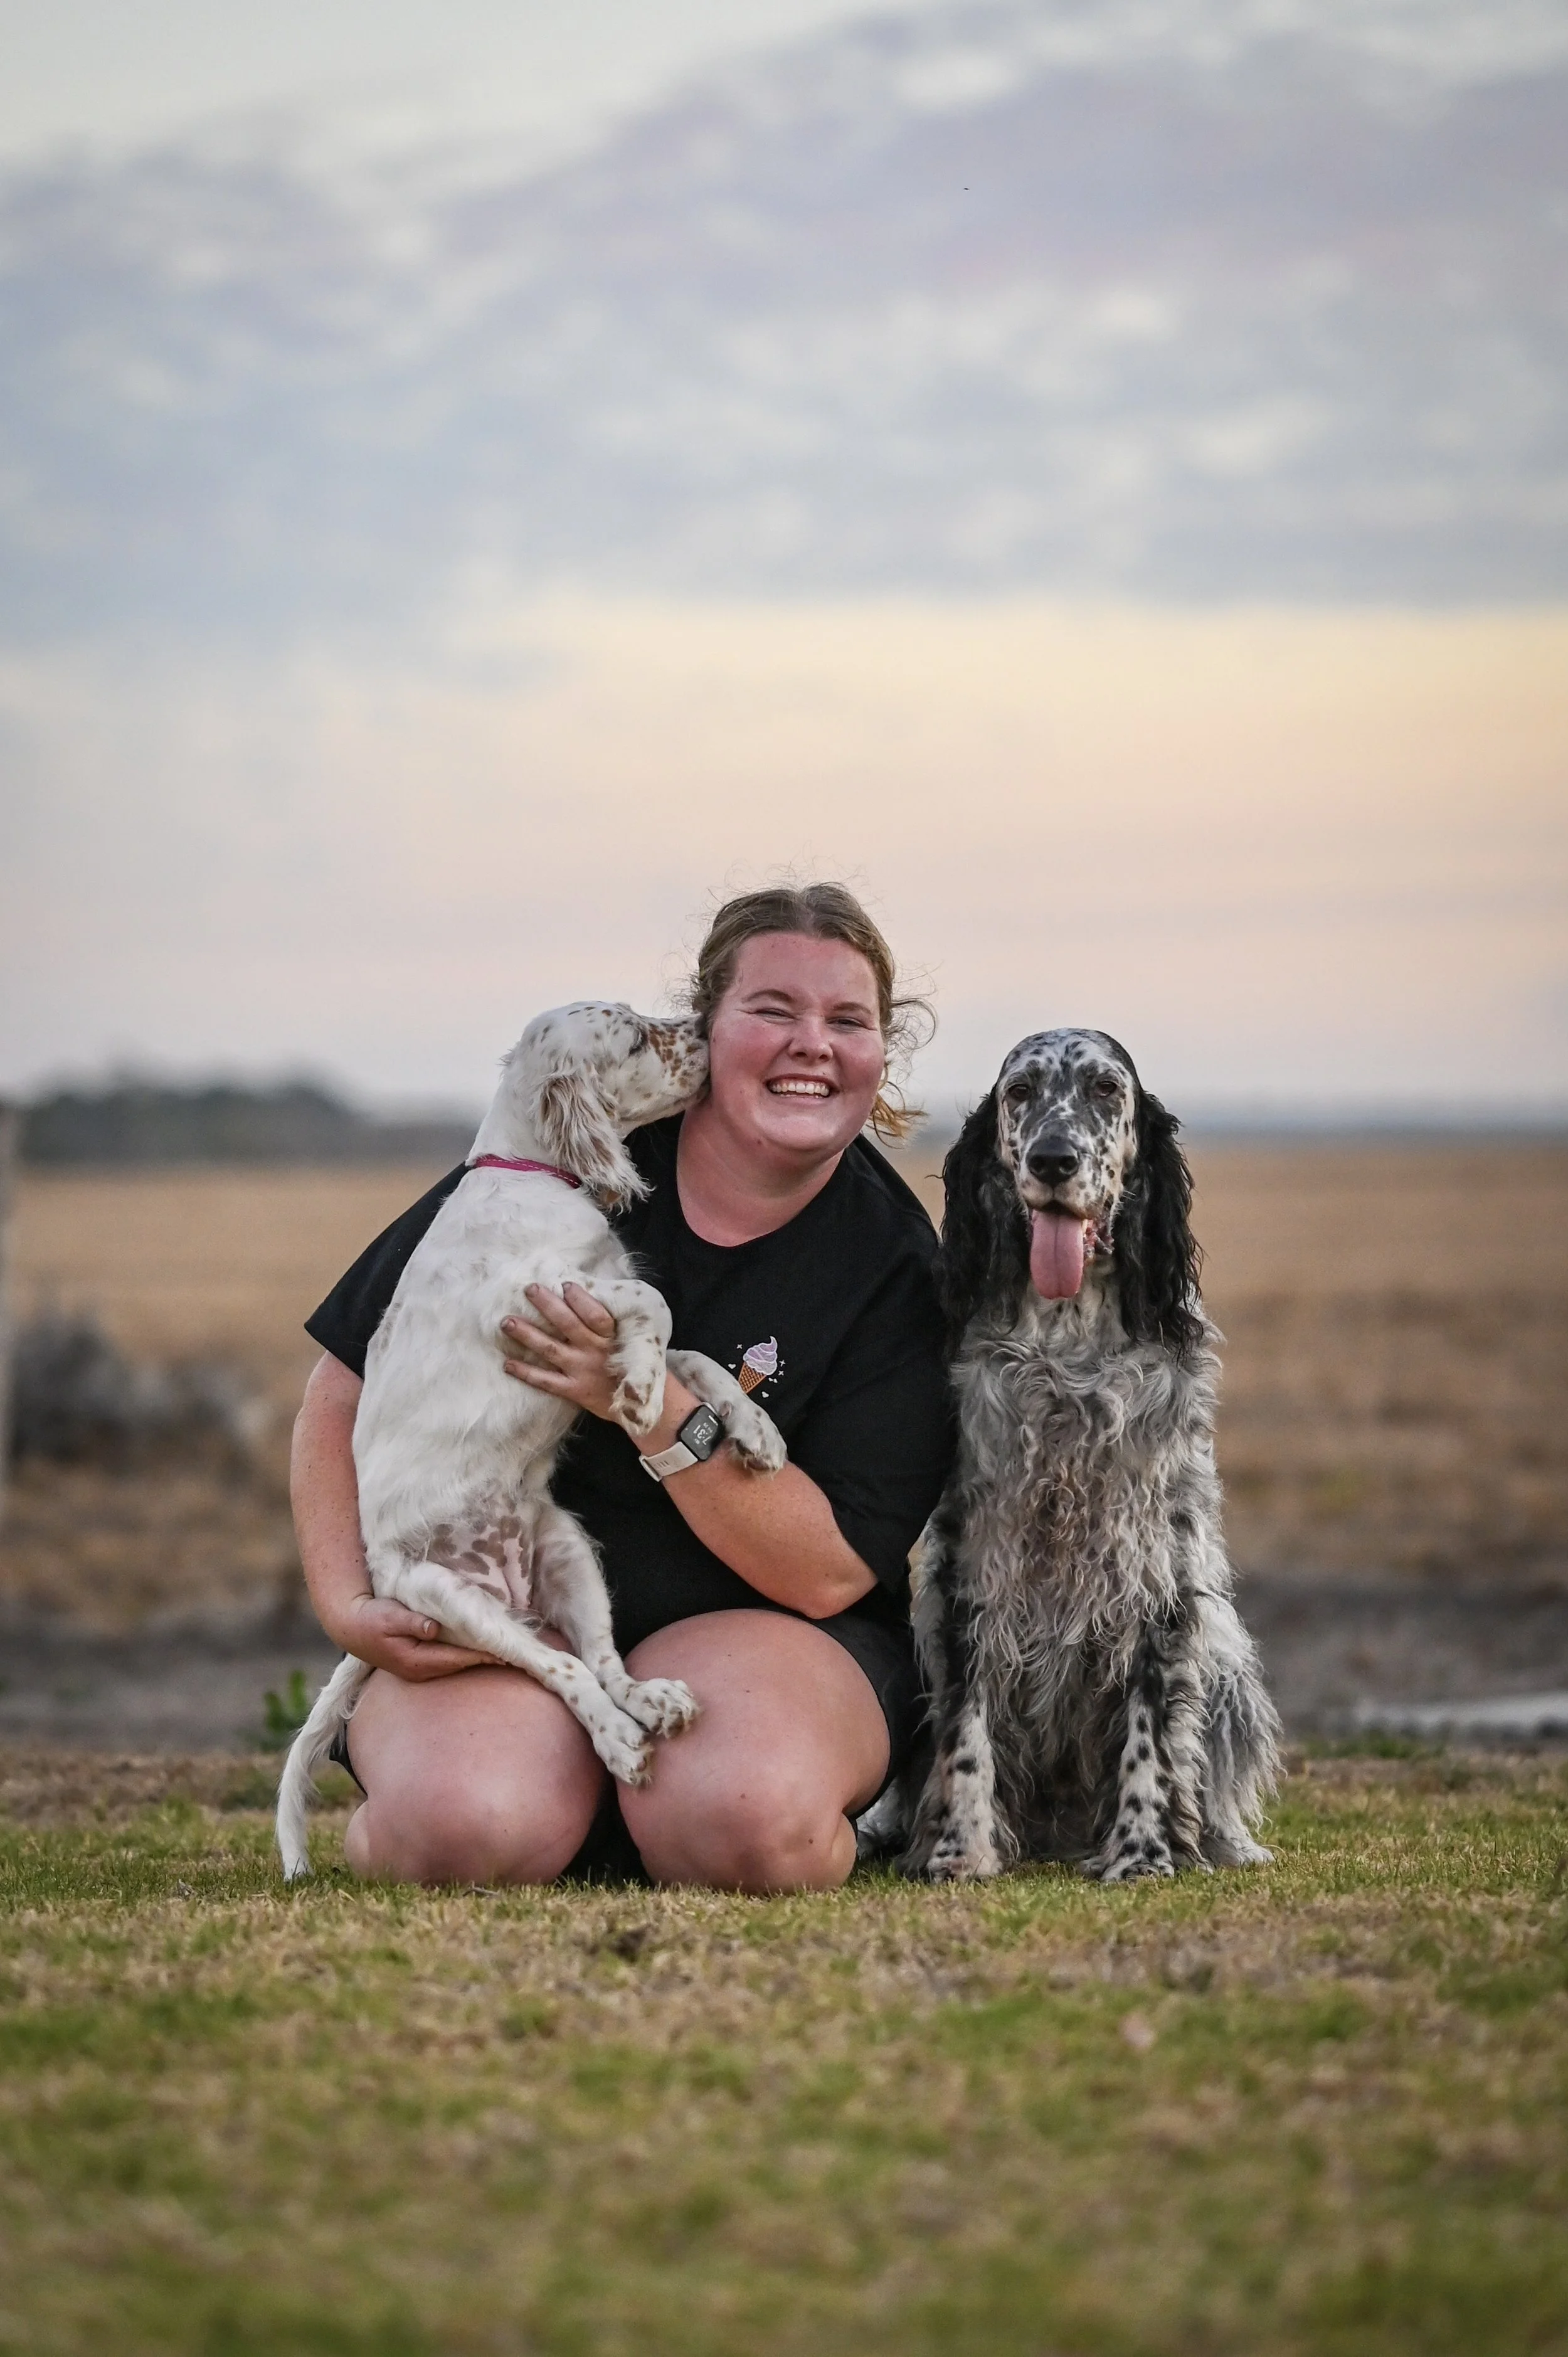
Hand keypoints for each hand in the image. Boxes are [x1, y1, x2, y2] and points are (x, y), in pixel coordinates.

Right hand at [332, 1592, 495, 1681]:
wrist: (352, 1626)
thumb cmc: (371, 1619)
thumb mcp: (390, 1615)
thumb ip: (412, 1622)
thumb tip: (433, 1628)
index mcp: (415, 1660)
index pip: (457, 1658)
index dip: (482, 1655)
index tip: (505, 1651)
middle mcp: (420, 1671)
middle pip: (460, 1665)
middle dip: (485, 1658)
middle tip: (513, 1651)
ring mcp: (419, 1670)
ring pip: (455, 1665)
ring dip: (476, 1657)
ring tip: (502, 1650)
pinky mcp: (419, 1663)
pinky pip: (448, 1661)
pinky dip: (464, 1655)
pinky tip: (478, 1648)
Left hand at [501, 1283, 621, 1420]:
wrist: (638, 1404)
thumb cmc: (630, 1363)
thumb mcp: (630, 1339)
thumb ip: (609, 1321)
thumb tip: (581, 1293)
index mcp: (611, 1336)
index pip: (596, 1315)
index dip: (581, 1300)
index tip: (566, 1285)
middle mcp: (595, 1351)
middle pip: (568, 1325)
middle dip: (547, 1305)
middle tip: (529, 1289)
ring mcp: (582, 1371)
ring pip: (550, 1349)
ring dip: (527, 1335)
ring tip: (506, 1322)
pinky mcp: (574, 1390)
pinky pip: (546, 1381)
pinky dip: (526, 1372)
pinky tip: (507, 1363)